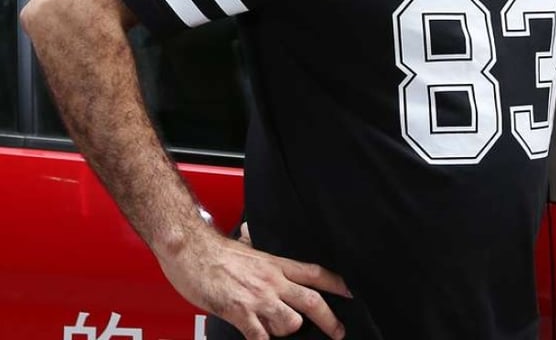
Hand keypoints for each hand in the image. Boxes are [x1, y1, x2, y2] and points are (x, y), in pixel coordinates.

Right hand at [158, 227, 350, 339]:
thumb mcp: (247, 249)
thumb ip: (258, 255)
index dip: (337, 284)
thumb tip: (254, 239)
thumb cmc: (214, 251)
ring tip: (279, 331)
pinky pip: (260, 336)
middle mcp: (272, 281)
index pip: (315, 273)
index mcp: (276, 264)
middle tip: (338, 331)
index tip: (351, 293)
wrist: (190, 249)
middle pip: (312, 301)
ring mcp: (257, 298)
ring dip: (288, 330)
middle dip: (330, 319)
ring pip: (290, 322)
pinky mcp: (239, 312)